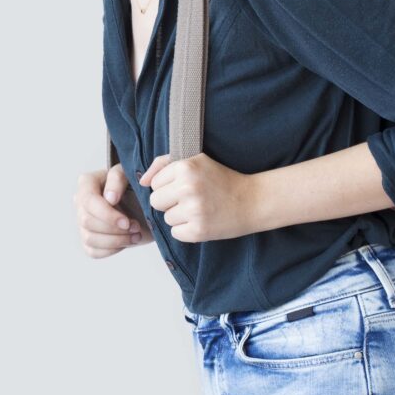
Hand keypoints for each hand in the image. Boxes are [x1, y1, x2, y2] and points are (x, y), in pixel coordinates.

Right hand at [74, 165, 148, 257]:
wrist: (144, 204)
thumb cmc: (135, 185)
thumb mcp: (129, 175)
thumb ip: (118, 179)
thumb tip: (109, 198)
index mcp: (87, 183)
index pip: (89, 201)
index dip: (107, 215)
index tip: (127, 222)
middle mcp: (80, 202)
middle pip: (87, 222)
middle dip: (114, 229)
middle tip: (136, 227)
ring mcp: (82, 222)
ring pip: (90, 239)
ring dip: (116, 241)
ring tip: (135, 236)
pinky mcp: (89, 240)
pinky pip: (93, 251)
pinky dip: (112, 250)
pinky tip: (126, 241)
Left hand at [140, 152, 257, 242]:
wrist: (253, 201)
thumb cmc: (221, 180)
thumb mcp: (195, 161)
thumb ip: (163, 164)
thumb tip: (141, 182)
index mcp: (186, 166)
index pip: (154, 184)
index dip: (169, 186)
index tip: (187, 186)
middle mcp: (188, 187)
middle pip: (155, 202)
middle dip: (170, 202)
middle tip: (192, 199)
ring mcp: (193, 210)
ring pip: (166, 218)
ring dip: (180, 217)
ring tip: (200, 209)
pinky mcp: (198, 230)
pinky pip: (176, 233)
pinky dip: (187, 231)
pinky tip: (203, 221)